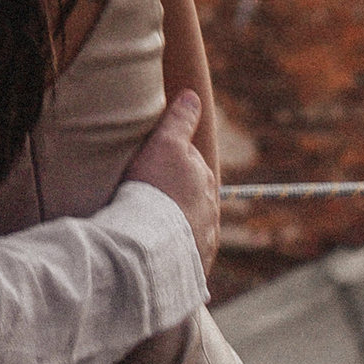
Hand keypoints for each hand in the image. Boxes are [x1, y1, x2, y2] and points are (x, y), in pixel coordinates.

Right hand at [127, 89, 220, 266]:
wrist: (152, 242)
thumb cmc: (155, 189)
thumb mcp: (165, 144)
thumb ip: (180, 120)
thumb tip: (193, 95)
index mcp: (205, 183)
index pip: (193, 169)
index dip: (174, 166)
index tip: (156, 169)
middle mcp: (211, 214)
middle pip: (196, 202)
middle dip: (181, 201)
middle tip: (153, 201)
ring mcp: (203, 242)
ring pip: (192, 232)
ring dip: (178, 231)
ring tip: (154, 233)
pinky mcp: (194, 268)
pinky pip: (186, 261)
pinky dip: (177, 257)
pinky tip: (161, 258)